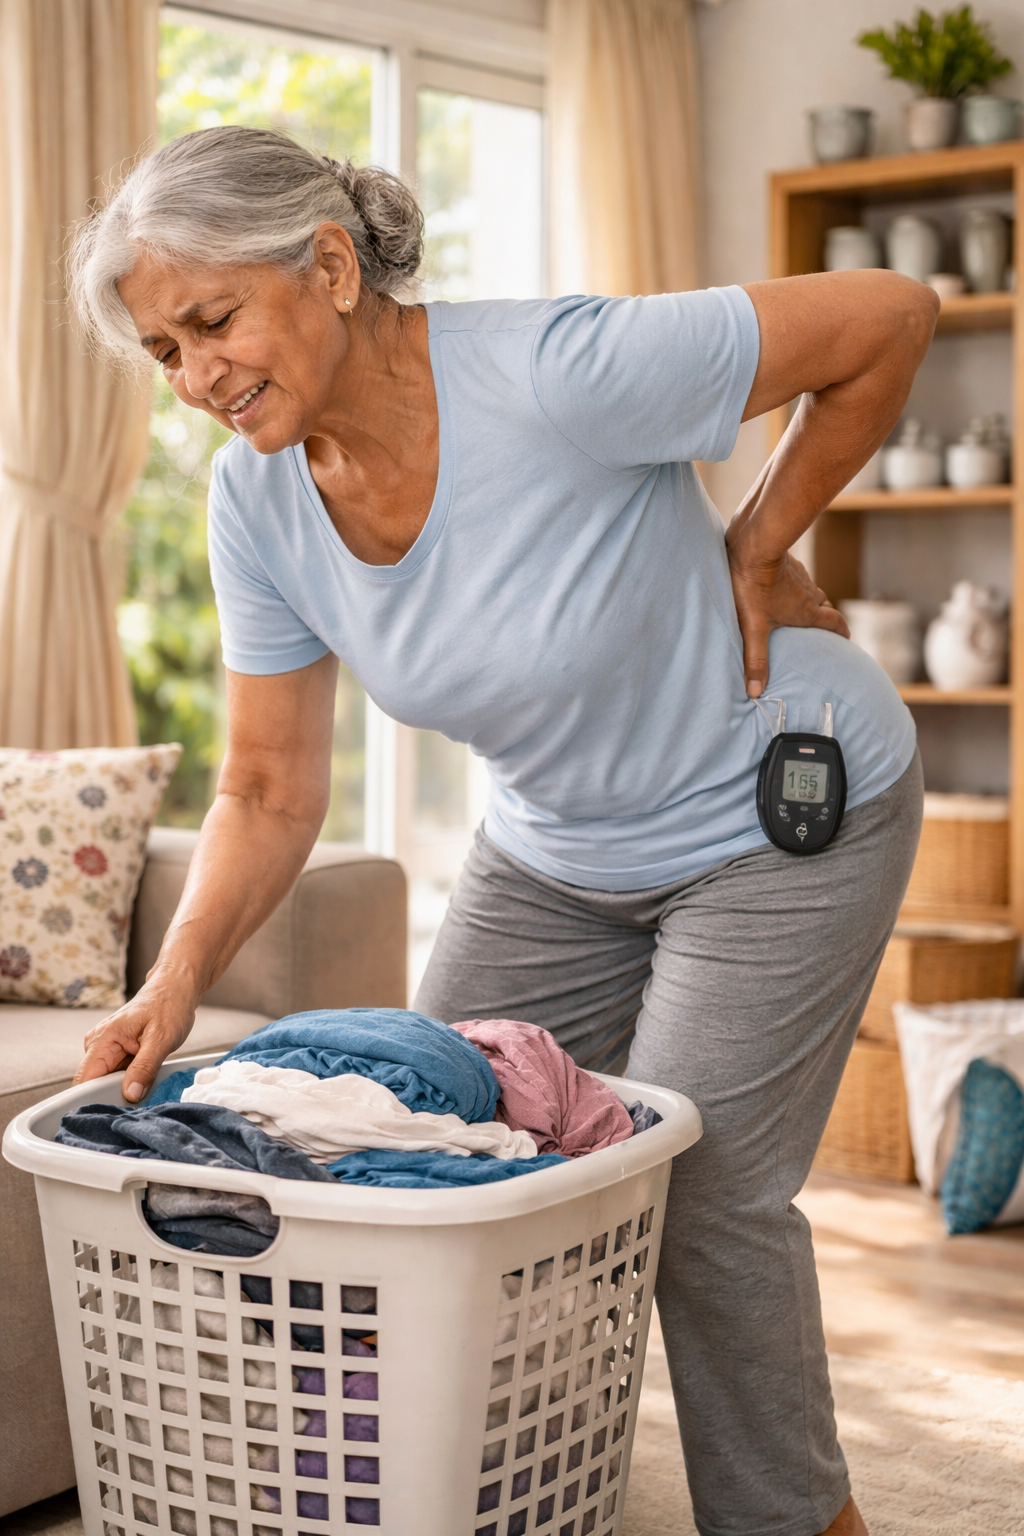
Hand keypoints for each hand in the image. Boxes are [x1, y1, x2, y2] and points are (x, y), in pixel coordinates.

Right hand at [73, 971, 197, 1102]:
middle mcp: (98, 1044)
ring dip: (122, 1090)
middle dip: (112, 1096)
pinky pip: (116, 1075)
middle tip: (137, 1104)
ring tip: (144, 1087)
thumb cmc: (169, 1005)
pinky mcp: (116, 1052)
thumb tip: (130, 1094)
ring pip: (106, 1082)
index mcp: (103, 1039)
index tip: (111, 1113)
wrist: (175, 989)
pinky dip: (129, 1082)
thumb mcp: (161, 1039)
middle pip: (94, 1084)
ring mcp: (106, 1048)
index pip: (84, 1080)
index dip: (93, 1100)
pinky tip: (143, 1080)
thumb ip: (144, 1068)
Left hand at [727, 534, 849, 697]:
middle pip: (825, 607)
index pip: (836, 623)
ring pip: (812, 592)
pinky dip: (794, 586)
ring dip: (810, 602)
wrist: (753, 545)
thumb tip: (755, 692)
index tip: (846, 639)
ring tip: (799, 612)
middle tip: (820, 630)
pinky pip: (798, 578)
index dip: (842, 633)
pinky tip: (780, 588)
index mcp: (807, 612)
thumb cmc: (753, 587)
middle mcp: (809, 594)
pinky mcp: (789, 563)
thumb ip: (755, 659)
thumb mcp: (752, 628)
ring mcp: (801, 577)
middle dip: (826, 619)